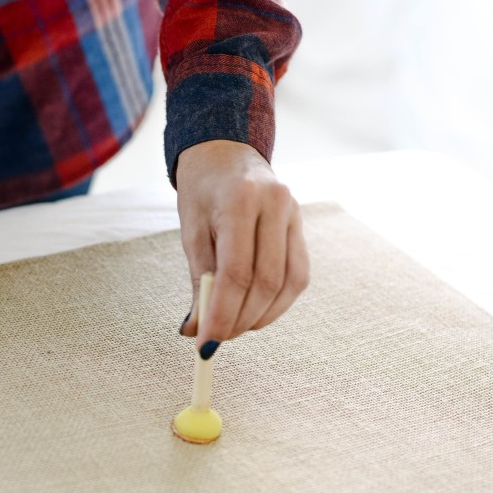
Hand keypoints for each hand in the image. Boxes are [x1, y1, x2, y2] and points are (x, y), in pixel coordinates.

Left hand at [175, 139, 308, 356]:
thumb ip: (197, 278)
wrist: (225, 151)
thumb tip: (195, 329)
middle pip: (265, 281)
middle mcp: (275, 204)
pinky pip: (298, 274)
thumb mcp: (190, 229)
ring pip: (288, 282)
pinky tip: (257, 312)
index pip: (236, 272)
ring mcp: (295, 214)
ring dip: (261, 315)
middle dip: (240, 319)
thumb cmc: (202, 190)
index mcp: (241, 200)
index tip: (206, 342)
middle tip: (217, 339)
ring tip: (235, 327)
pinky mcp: (302, 226)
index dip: (222, 313)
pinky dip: (278, 301)